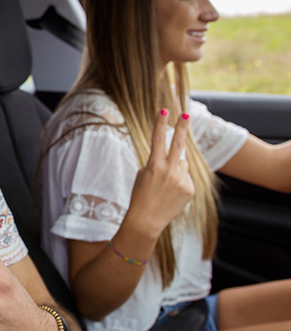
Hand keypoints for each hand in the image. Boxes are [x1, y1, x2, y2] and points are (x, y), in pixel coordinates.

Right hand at [126, 109, 193, 237]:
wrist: (146, 220)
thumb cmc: (140, 195)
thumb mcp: (144, 175)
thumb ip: (160, 163)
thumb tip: (179, 158)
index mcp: (154, 165)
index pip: (158, 139)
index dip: (160, 123)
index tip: (164, 110)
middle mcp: (169, 170)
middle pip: (178, 144)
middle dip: (182, 127)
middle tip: (186, 114)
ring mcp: (181, 180)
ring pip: (183, 164)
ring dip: (176, 169)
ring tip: (165, 185)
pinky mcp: (190, 189)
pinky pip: (186, 178)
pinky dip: (180, 182)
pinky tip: (171, 193)